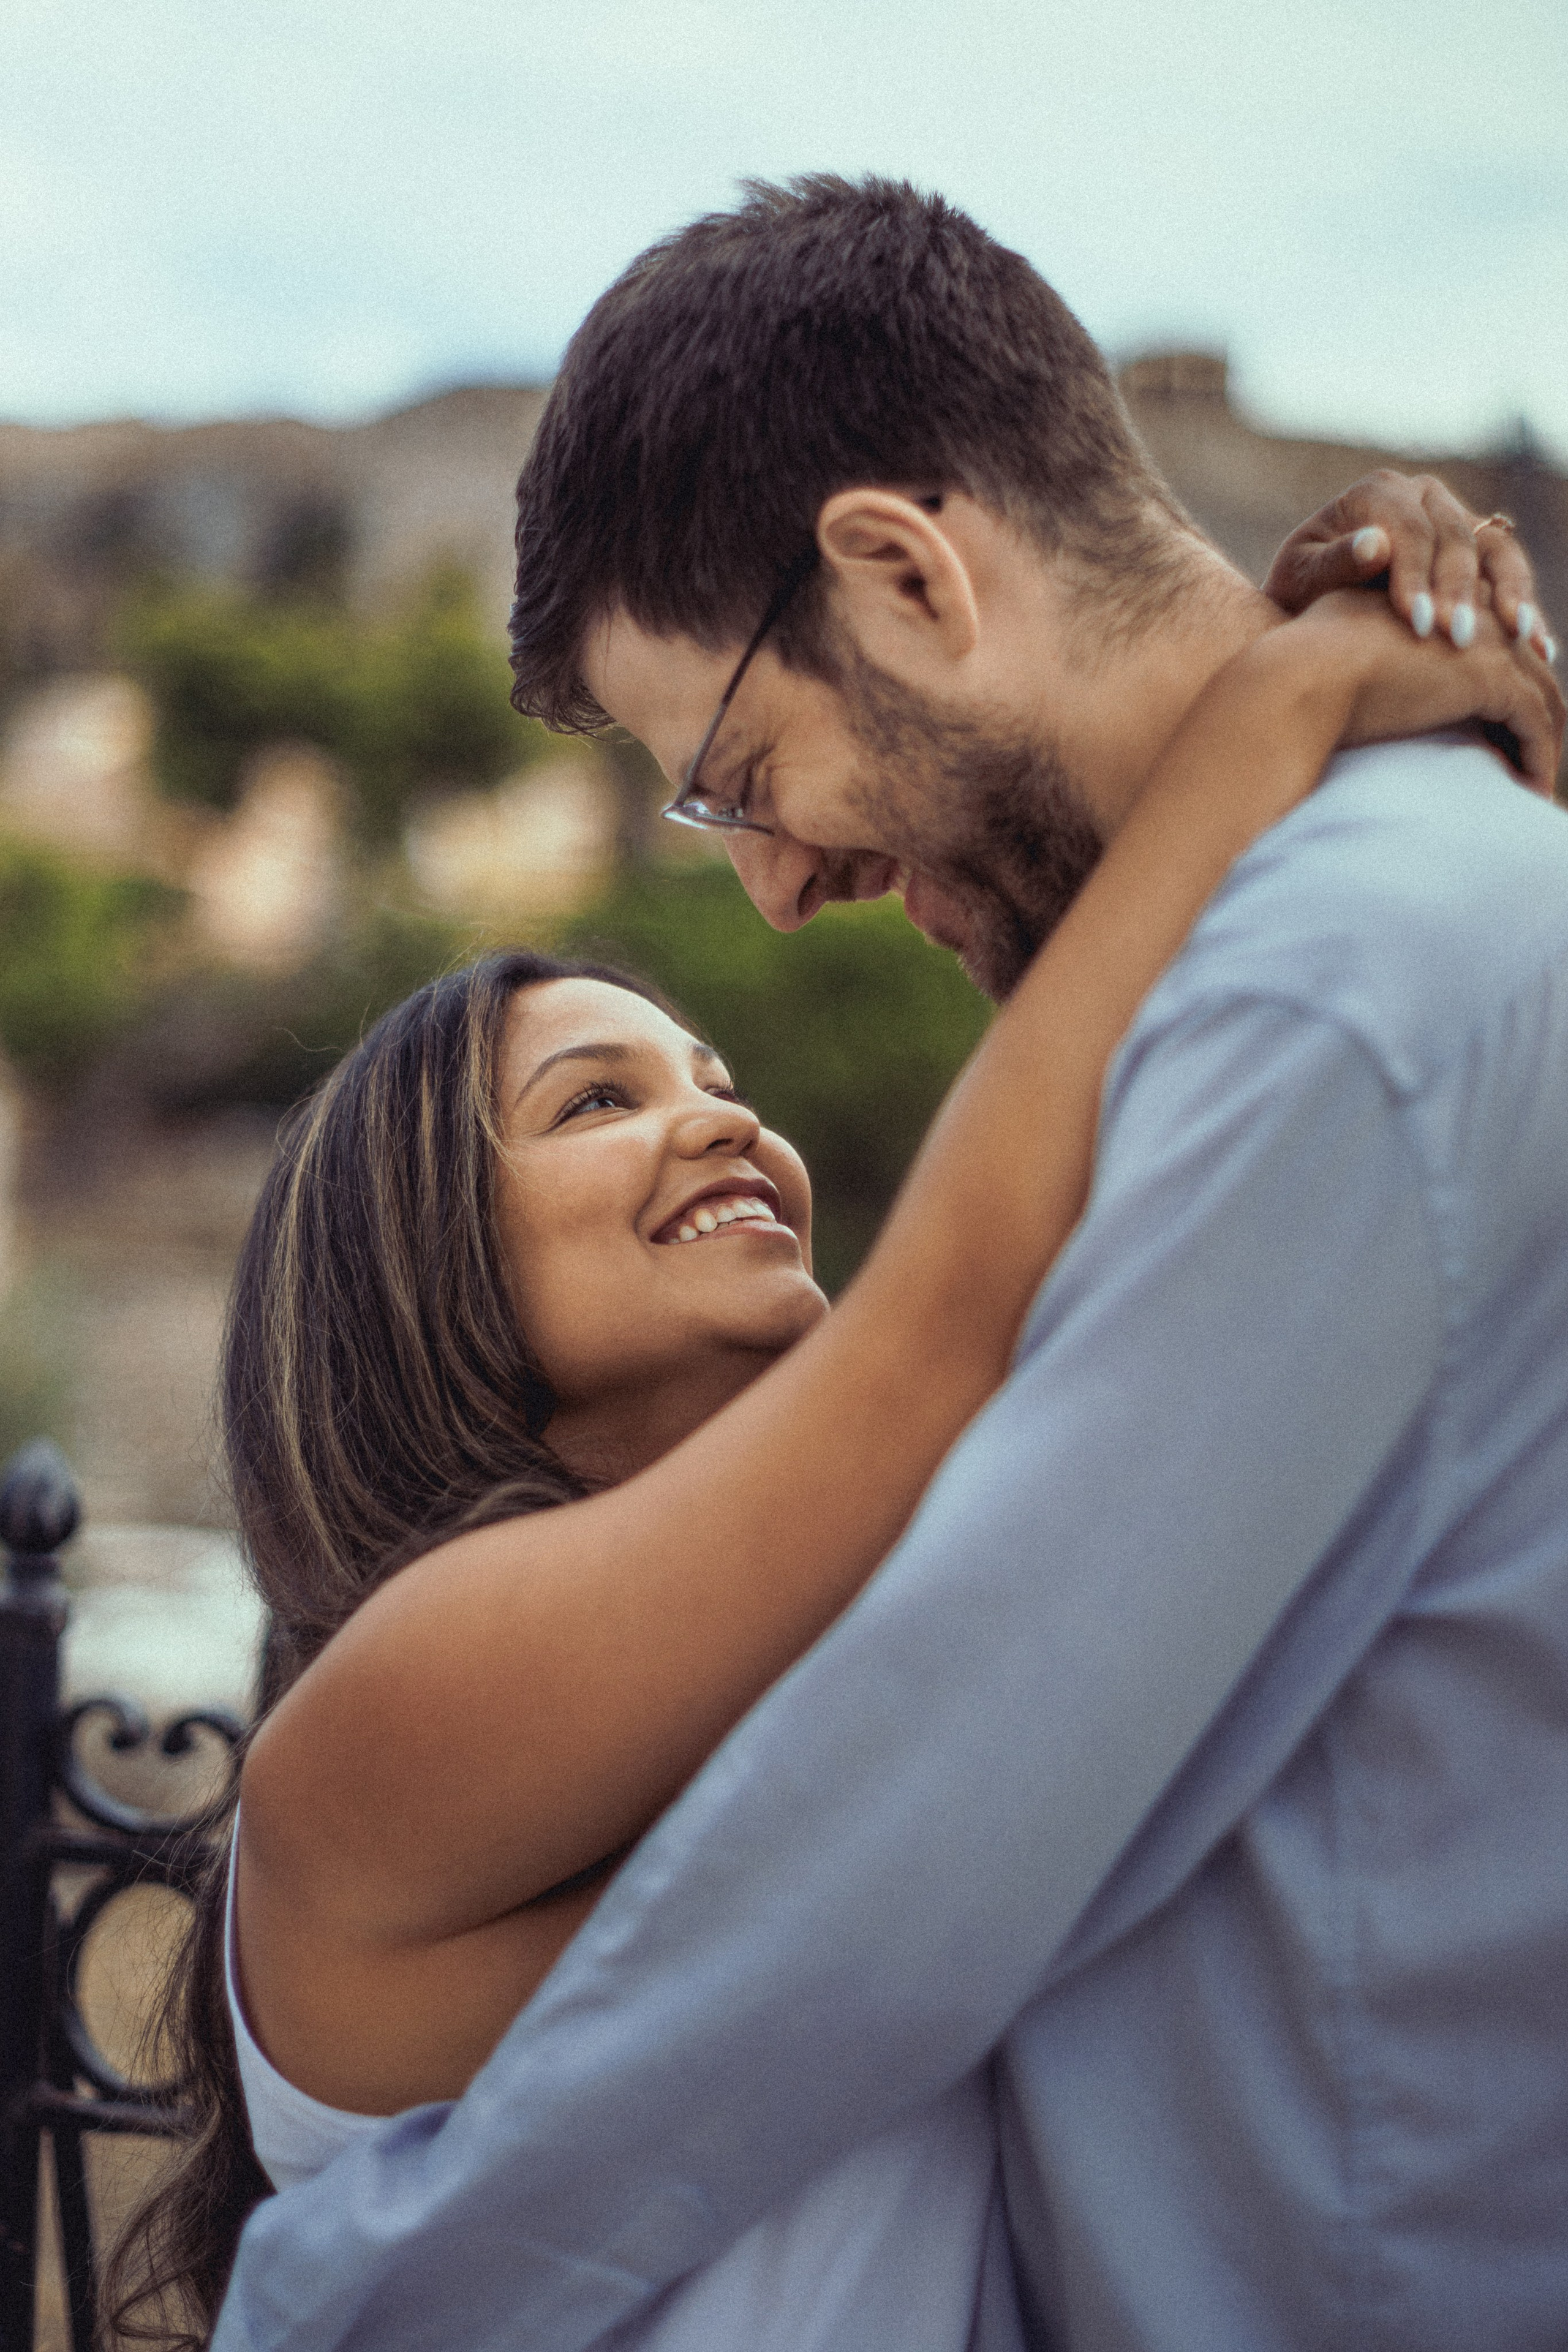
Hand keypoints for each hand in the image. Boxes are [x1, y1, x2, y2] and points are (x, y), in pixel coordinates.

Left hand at [1264, 470, 1554, 661]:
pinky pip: (1509, 574)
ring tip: (1519, 640)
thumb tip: (1374, 544)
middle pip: (1456, 537)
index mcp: (1378, 493)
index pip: (1408, 528)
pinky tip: (1538, 649)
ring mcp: (1455, 519)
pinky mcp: (1476, 551)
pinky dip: (1524, 609)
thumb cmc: (1298, 593)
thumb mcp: (1300, 580)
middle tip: (1458, 639)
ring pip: (1496, 549)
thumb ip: (1334, 563)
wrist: (1309, 603)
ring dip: (1511, 594)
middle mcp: (1423, 496)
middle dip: (1460, 590)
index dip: (1416, 574)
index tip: (1417, 622)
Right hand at [1285, 589, 1564, 794]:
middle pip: (1525, 663)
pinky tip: (1531, 790)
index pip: (1488, 639)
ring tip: (1534, 784)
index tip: (1502, 728)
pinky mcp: (1491, 679)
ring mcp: (1485, 641)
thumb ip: (1366, 658)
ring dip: (1542, 743)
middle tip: (1532, 758)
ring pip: (1541, 694)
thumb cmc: (1298, 675)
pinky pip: (1535, 723)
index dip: (1502, 681)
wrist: (1300, 677)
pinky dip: (1539, 758)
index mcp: (1433, 597)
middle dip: (1536, 714)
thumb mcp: (1336, 655)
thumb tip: (1367, 690)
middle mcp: (1466, 609)